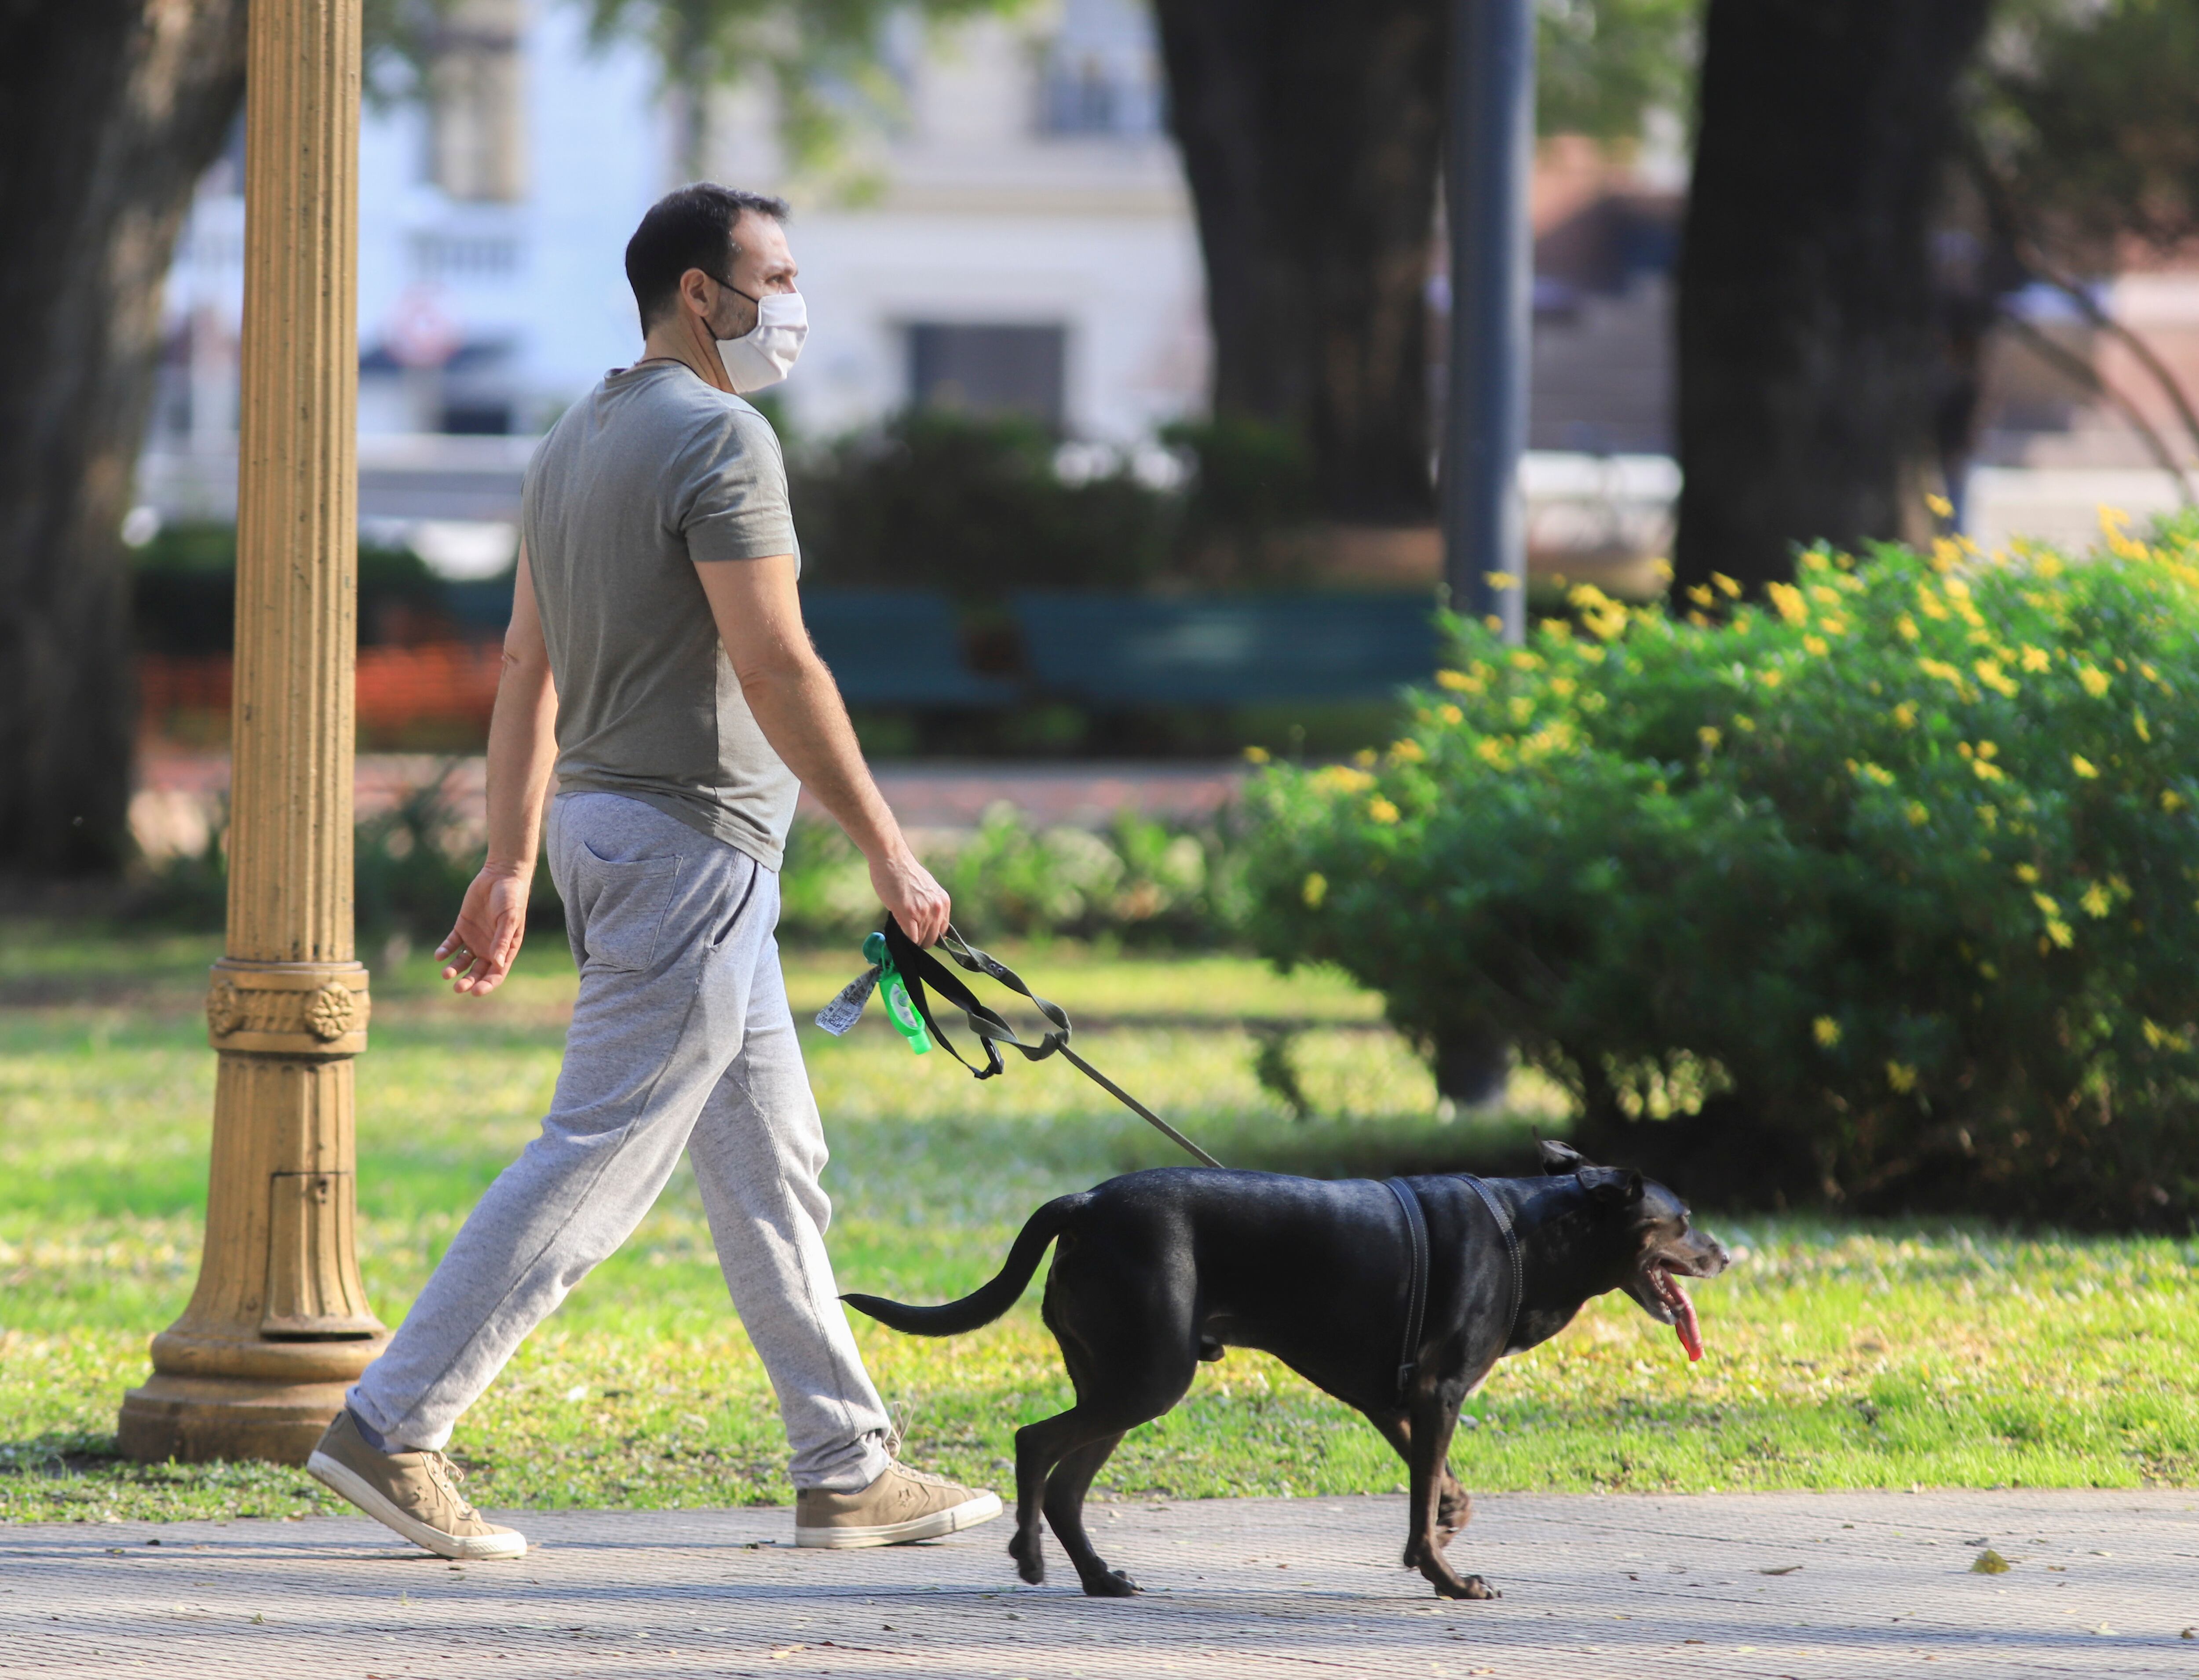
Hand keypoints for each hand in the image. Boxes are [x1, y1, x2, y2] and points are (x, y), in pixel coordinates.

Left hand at [436, 863, 530, 995]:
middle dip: (468, 981)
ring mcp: (475, 939)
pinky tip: (439, 956)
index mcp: (505, 949)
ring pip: (462, 961)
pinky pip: (451, 944)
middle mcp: (489, 948)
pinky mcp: (462, 928)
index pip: (496, 973)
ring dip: (454, 969)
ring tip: (446, 973)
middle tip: (458, 987)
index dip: (487, 985)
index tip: (475, 991)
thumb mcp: (508, 919)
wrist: (500, 876)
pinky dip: (445, 951)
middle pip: (477, 971)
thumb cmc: (511, 898)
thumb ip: (502, 940)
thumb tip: (497, 963)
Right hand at [870, 847, 949, 946]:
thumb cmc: (904, 873)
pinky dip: (904, 941)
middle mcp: (937, 908)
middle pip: (932, 939)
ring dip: (910, 939)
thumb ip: (930, 906)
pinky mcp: (908, 913)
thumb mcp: (926, 890)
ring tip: (901, 929)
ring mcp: (923, 911)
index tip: (920, 935)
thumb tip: (926, 927)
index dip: (930, 935)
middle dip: (920, 941)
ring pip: (920, 940)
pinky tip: (898, 934)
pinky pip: (910, 938)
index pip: (942, 932)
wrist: (892, 859)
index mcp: (943, 902)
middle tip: (908, 935)